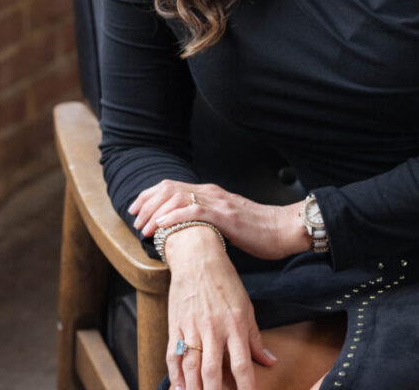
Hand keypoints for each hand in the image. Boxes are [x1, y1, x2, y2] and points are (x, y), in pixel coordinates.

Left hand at [128, 180, 309, 259]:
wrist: (283, 229)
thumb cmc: (258, 230)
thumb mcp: (227, 221)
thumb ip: (209, 220)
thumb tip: (188, 231)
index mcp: (211, 193)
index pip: (172, 186)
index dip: (149, 196)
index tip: (135, 210)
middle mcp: (212, 193)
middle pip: (169, 188)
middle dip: (147, 203)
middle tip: (134, 220)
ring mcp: (219, 203)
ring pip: (178, 197)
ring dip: (155, 212)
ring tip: (143, 227)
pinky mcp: (226, 216)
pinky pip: (195, 211)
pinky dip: (174, 216)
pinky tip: (161, 226)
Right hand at [163, 225, 276, 389]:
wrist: (198, 257)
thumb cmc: (224, 281)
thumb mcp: (246, 306)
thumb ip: (255, 338)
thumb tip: (269, 361)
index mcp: (235, 324)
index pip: (242, 364)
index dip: (246, 387)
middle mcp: (213, 328)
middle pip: (213, 372)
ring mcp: (192, 328)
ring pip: (191, 368)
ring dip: (194, 389)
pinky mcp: (175, 326)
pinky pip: (173, 357)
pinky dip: (175, 376)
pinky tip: (179, 389)